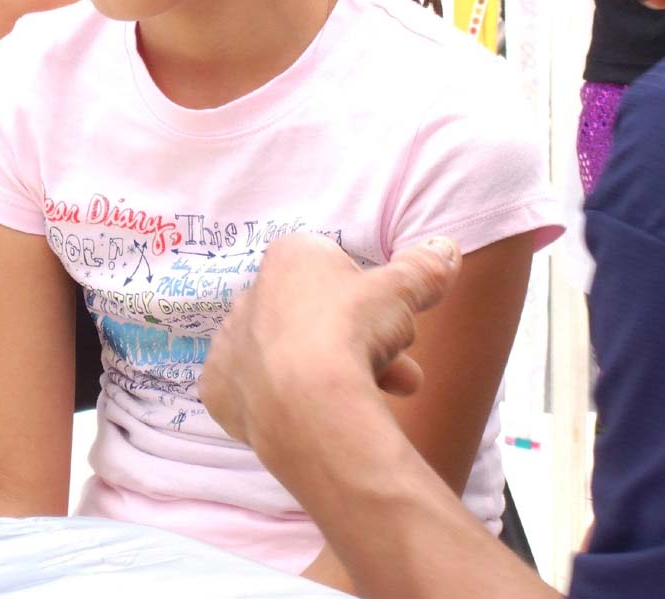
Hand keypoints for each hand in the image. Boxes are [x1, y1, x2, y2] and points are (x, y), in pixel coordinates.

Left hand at [199, 233, 460, 451]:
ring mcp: (232, 344)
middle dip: (364, 345)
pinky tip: (318, 416)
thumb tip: (445, 247)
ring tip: (376, 404)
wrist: (307, 404)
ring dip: (333, 375)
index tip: (397, 326)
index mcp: (290, 257)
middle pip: (319, 318)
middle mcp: (252, 293)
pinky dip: (287, 403)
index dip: (375, 301)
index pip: (339, 271)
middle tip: (405, 377)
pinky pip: (259, 392)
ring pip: (293, 357)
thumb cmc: (351, 331)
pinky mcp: (219, 391)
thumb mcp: (403, 291)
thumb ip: (423, 268)